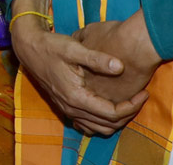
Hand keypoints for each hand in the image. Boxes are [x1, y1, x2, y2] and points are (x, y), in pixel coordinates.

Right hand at [11, 15, 145, 136]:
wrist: (29, 47)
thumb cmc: (51, 46)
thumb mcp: (74, 48)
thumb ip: (97, 58)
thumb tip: (121, 66)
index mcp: (76, 97)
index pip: (112, 113)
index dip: (131, 106)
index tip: (143, 93)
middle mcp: (71, 108)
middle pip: (108, 124)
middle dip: (128, 114)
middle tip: (141, 97)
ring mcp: (67, 109)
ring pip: (99, 128)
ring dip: (117, 119)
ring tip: (130, 102)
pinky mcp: (65, 106)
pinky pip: (88, 123)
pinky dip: (103, 120)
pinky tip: (110, 105)